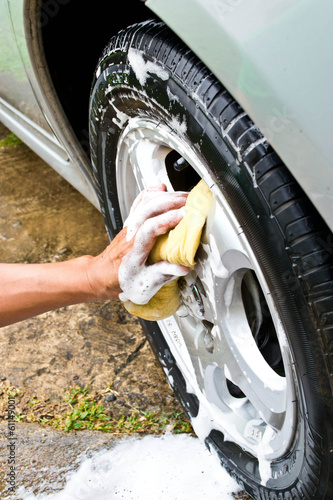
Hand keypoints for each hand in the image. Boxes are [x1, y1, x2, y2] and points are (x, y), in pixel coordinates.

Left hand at [86, 185, 188, 302]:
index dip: (168, 219)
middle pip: (149, 209)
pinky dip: (151, 192)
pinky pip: (140, 203)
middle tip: (191, 202)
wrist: (101, 276)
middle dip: (171, 202)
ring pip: (145, 203)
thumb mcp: (144, 284)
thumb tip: (183, 267)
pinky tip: (162, 188)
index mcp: (134, 250)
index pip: (150, 227)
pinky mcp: (131, 223)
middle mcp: (130, 234)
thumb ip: (163, 274)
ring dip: (166, 196)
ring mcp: (129, 226)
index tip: (185, 215)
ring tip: (184, 197)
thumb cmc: (121, 281)